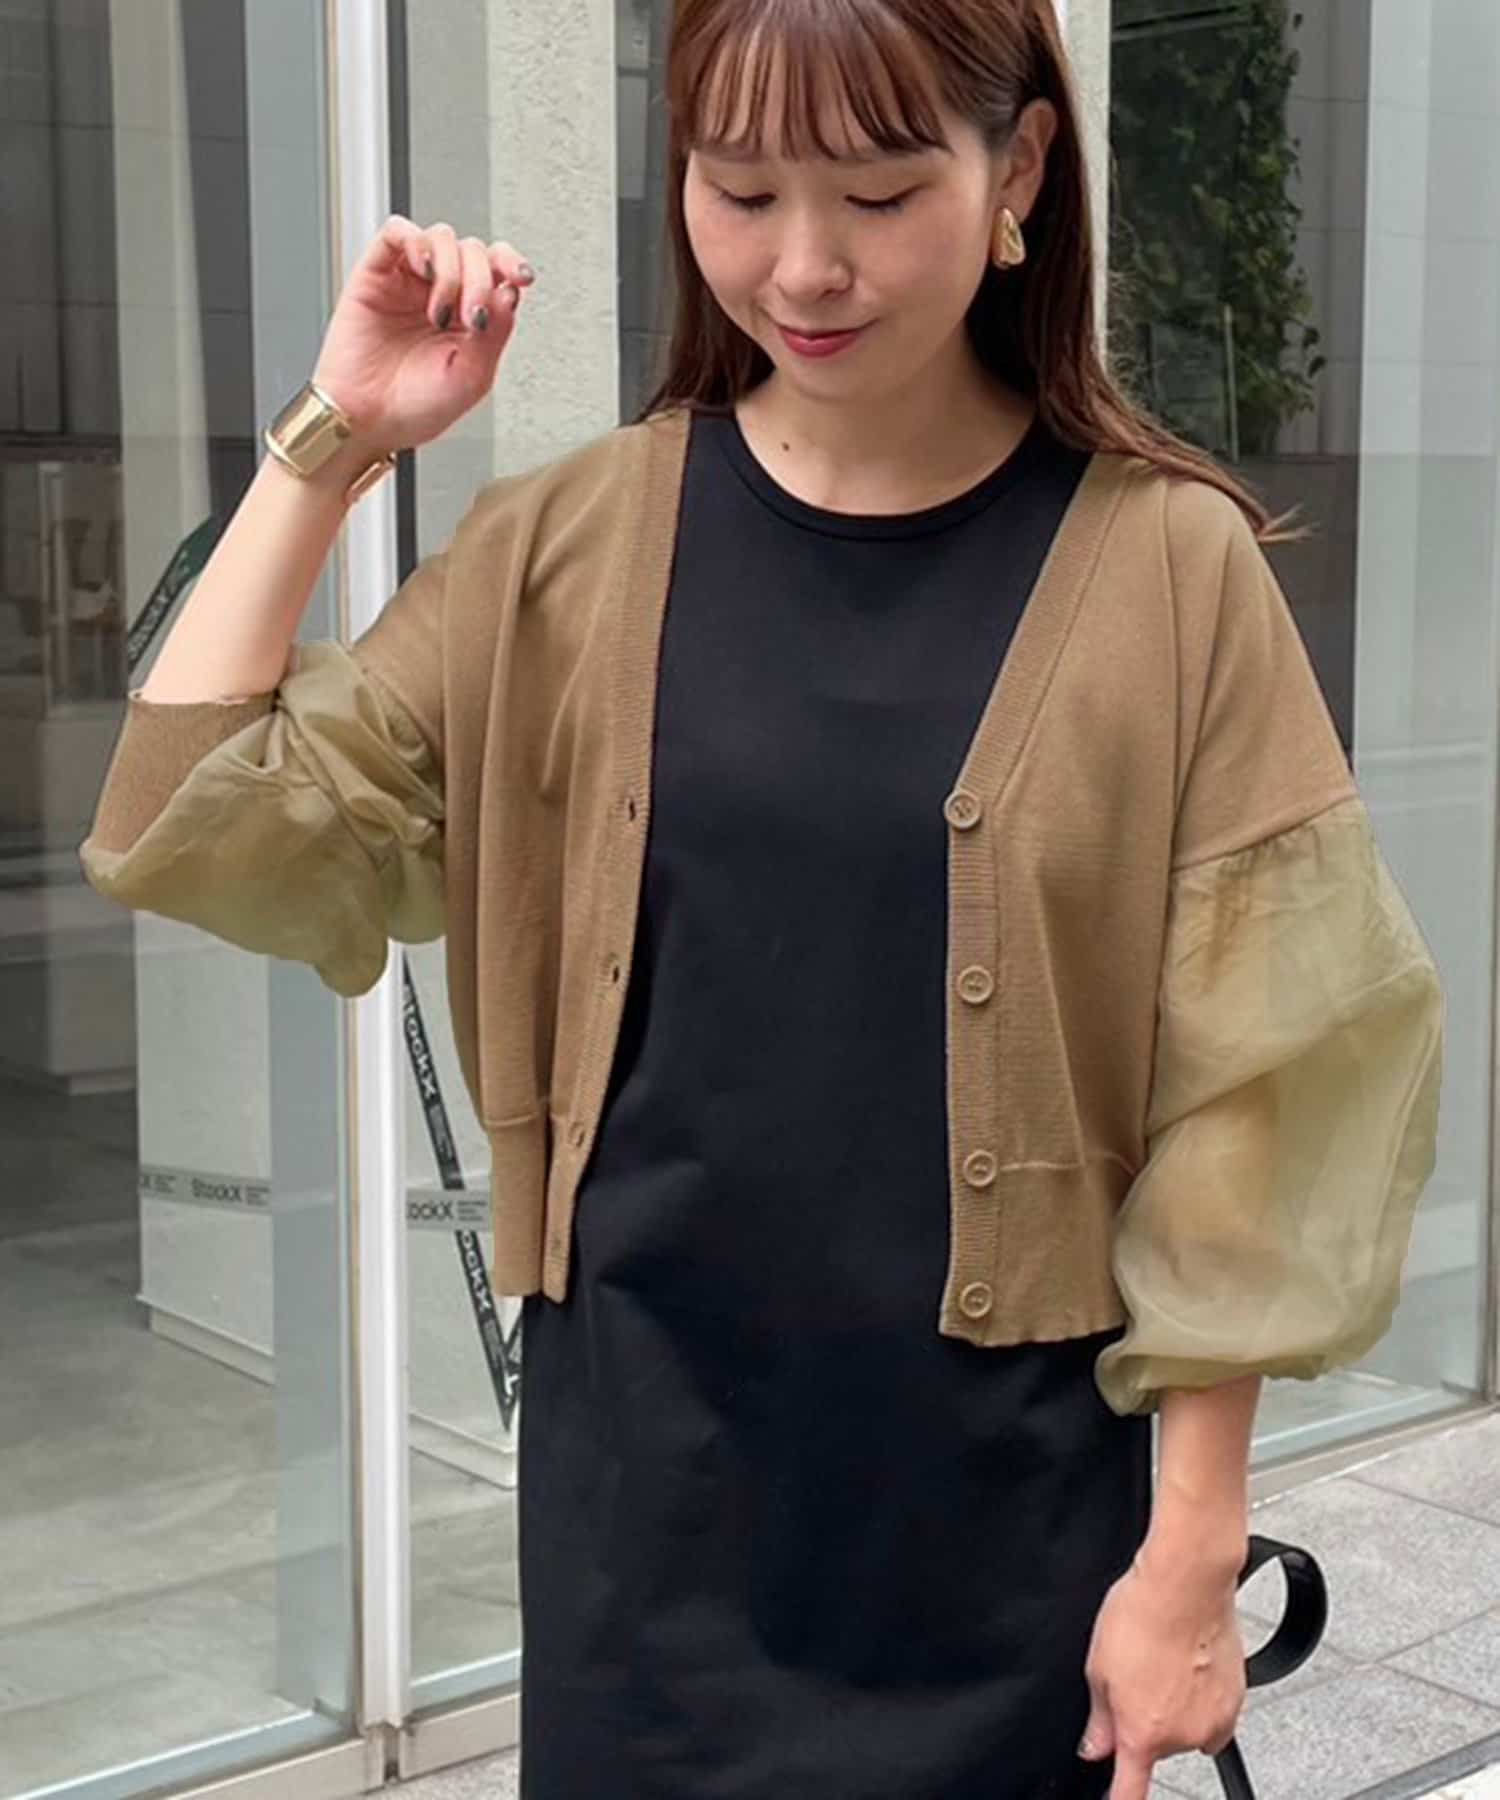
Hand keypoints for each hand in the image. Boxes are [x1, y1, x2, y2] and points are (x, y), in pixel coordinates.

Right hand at [311, 214, 534, 456]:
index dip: (513, 264)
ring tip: (439, 313)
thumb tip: (509, 290)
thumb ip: (497, 331)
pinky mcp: (376, 274)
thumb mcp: (473, 377)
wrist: (367, 422)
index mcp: (469, 317)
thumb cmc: (414, 408)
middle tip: (470, 319)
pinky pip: (397, 231)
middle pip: (474, 251)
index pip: (498, 269)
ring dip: (451, 270)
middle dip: (480, 280)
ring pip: (442, 238)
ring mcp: (409, 282)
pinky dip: (416, 242)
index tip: (522, 278)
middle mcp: (442, 294)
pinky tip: (423, 271)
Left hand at [1078, 1544, 1245, 1799]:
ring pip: (1186, 1729)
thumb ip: (1099, 1719)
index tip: (1117, 1798)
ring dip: (1175, 1708)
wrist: (1187, 1584)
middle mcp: (1182, 1735)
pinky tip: (1190, 1665)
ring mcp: (1214, 1720)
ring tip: (1164, 1663)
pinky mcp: (1237, 1700)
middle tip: (1136, 1676)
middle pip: (1157, 1746)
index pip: (1130, 1791)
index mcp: (1142, 1733)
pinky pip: (1212, 1713)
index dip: (1120, 1799)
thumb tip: (1094, 1748)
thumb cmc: (1140, 1615)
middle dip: (1144, 1721)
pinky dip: (1201, 1698)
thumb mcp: (1098, 1667)